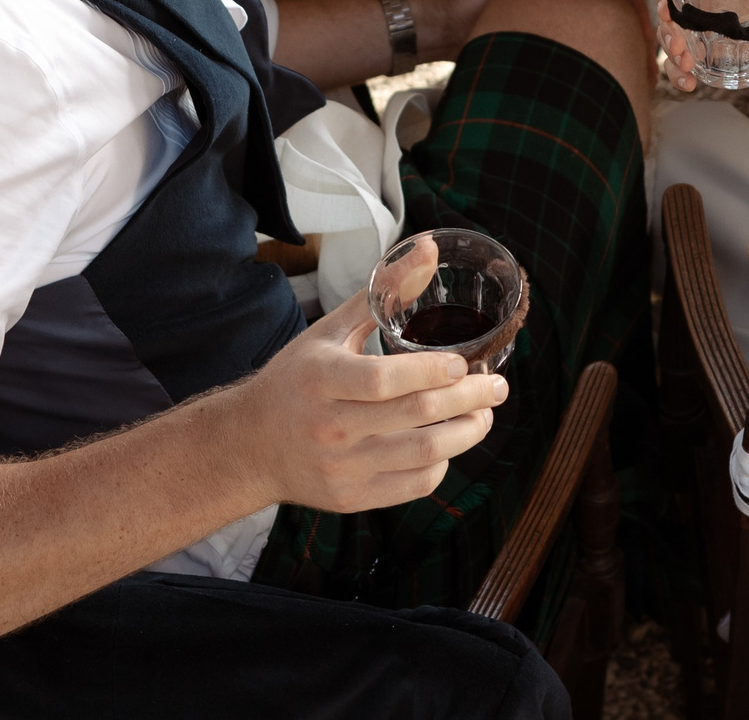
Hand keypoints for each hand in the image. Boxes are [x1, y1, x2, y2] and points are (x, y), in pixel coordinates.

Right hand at [230, 284, 507, 514]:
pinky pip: (412, 485)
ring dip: (466, 434)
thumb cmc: (297, 380)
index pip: (385, 378)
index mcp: (322, 378)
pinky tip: (450, 445)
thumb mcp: (330, 330)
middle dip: (469, 399)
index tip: (466, 364)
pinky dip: (441, 464)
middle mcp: (330, 425)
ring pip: (422, 453)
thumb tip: (431, 250)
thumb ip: (384, 292)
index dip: (433, 372)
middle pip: (415, 414)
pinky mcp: (350, 497)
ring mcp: (340, 466)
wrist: (250, 445)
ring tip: (485, 416)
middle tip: (498, 387)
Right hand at [657, 0, 748, 91]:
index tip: (665, 11)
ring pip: (670, 39)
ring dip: (673, 58)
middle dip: (669, 33)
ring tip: (687, 73)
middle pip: (668, 13)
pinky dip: (679, 73)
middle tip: (680, 50)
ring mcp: (692, 23)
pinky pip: (679, 58)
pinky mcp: (696, 45)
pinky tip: (689, 84)